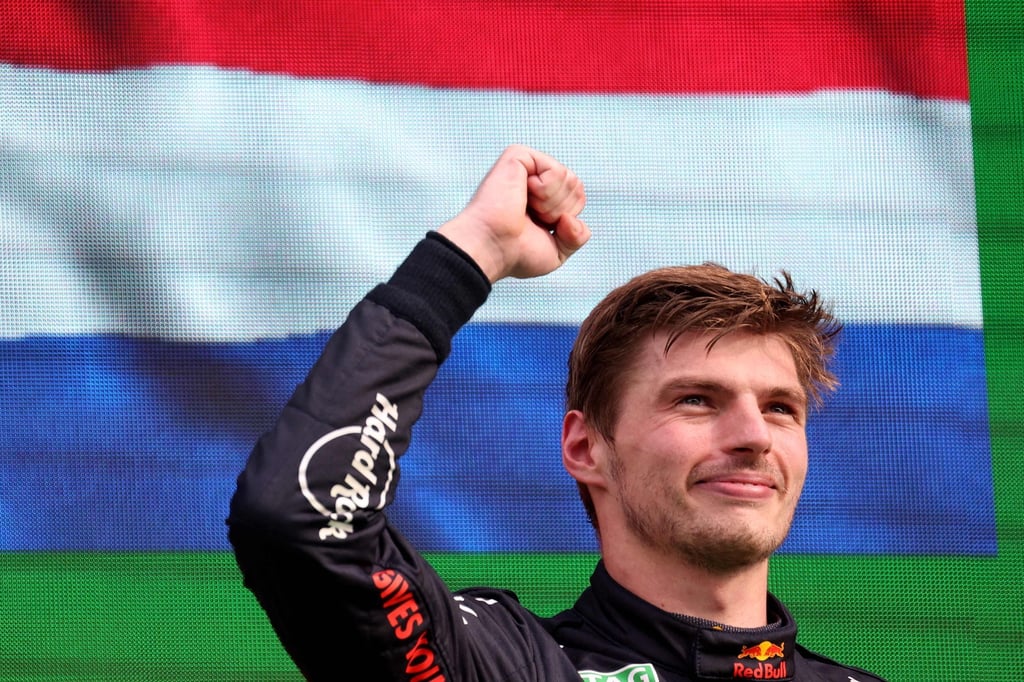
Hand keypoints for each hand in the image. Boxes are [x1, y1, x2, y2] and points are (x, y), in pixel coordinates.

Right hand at [438, 145, 589, 282]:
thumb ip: (577, 236)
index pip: (577, 197)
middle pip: (576, 186)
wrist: (493, 248)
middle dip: (561, 211)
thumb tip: (572, 218)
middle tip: (532, 218)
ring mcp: (526, 167)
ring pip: (570, 179)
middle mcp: (533, 179)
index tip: (539, 227)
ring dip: (552, 204)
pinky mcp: (518, 156)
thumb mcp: (557, 252)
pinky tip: (523, 195)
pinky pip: (557, 171)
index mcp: (541, 198)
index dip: (567, 218)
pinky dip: (545, 192)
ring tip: (525, 208)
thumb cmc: (514, 253)